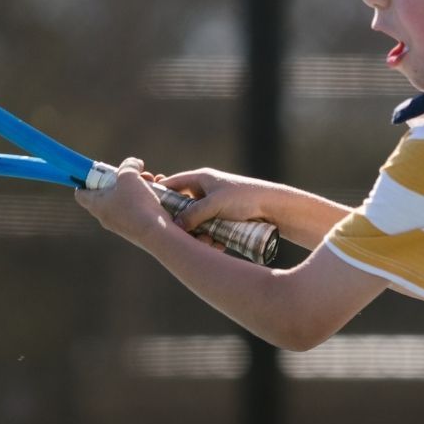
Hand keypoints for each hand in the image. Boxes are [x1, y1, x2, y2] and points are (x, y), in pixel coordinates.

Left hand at [73, 156, 171, 246]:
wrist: (156, 233)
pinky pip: (137, 210)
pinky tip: (156, 195)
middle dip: (120, 181)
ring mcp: (121, 225)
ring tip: (150, 182)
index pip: (81, 193)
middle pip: (107, 194)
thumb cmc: (136, 203)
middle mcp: (106, 217)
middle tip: (132, 174)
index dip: (85, 180)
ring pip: (124, 201)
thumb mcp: (129, 175)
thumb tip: (133, 163)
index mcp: (96, 205)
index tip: (97, 173)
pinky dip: (145, 200)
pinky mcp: (136, 229)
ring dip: (136, 189)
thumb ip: (128, 165)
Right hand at [154, 167, 270, 237]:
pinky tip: (216, 244)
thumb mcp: (214, 204)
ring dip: (197, 233)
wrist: (273, 206)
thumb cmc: (244, 198)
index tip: (150, 211)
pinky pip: (208, 228)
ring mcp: (213, 204)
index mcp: (200, 178)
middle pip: (181, 206)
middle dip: (181, 222)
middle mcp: (204, 190)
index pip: (171, 184)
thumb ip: (193, 214)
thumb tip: (174, 226)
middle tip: (180, 233)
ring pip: (195, 221)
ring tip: (206, 240)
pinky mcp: (222, 217)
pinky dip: (209, 236)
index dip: (159, 196)